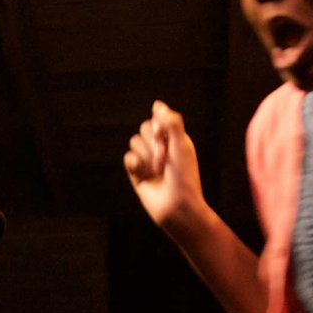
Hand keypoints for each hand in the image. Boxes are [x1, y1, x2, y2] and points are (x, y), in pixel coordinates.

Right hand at [123, 101, 205, 230]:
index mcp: (174, 138)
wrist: (176, 208)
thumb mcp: (181, 145)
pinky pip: (127, 157)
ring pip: (134, 142)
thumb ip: (171, 122)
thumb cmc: (184, 177)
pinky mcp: (137, 173)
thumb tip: (156, 104)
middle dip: (152, 144)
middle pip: (143, 128)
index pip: (156, 118)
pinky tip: (144, 175)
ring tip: (157, 172)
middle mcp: (161, 147)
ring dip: (146, 156)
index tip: (166, 141)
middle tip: (165, 162)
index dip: (159, 128)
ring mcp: (148, 160)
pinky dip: (135, 164)